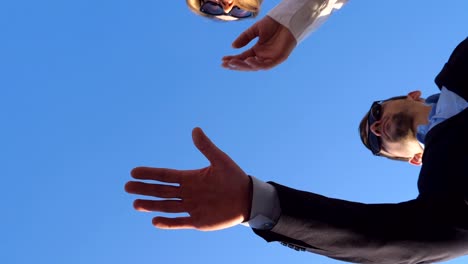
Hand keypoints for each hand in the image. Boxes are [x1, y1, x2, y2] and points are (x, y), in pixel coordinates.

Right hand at [125, 127, 251, 230]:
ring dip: (151, 205)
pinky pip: (179, 222)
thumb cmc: (234, 178)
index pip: (165, 176)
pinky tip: (154, 220)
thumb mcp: (220, 160)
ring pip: (166, 206)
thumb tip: (195, 129)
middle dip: (144, 189)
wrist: (247, 198)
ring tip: (136, 204)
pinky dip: (168, 222)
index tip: (134, 172)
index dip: (149, 174)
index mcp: (190, 178)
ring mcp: (191, 207)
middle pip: (161, 191)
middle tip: (127, 187)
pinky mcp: (198, 221)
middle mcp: (187, 193)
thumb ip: (206, 147)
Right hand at [222, 16, 296, 70]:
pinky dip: (257, 64)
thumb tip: (232, 47)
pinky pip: (266, 65)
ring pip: (255, 66)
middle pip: (247, 64)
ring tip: (233, 63)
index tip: (222, 61)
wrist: (288, 19)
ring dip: (244, 66)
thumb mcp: (255, 30)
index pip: (242, 58)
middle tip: (225, 64)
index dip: (233, 60)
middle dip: (236, 65)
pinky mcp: (279, 59)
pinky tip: (248, 61)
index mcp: (257, 50)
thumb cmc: (274, 24)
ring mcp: (270, 59)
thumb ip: (245, 38)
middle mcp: (263, 56)